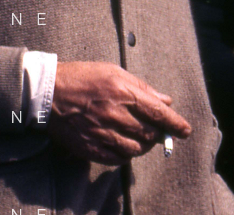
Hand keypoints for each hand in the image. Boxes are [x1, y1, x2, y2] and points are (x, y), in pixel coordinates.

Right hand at [45, 61, 192, 164]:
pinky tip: (123, 146)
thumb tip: (166, 100)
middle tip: (156, 131)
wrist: (48, 92)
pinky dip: (125, 156)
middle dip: (157, 134)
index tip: (185, 130)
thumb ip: (142, 87)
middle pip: (149, 134)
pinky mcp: (91, 148)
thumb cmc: (83, 77)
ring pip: (136, 150)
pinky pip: (117, 160)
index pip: (159, 113)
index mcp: (124, 92)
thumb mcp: (114, 72)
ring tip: (138, 138)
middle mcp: (116, 114)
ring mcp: (103, 133)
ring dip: (142, 146)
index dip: (175, 124)